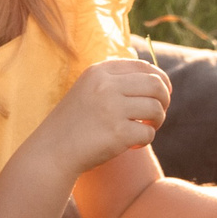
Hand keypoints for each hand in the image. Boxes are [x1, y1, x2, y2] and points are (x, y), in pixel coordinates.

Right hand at [40, 58, 172, 176]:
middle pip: (156, 84)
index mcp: (99, 71)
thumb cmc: (75, 122)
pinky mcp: (118, 133)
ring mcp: (112, 108)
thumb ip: (117, 80)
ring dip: (157, 121)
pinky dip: (145, 140)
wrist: (51, 151)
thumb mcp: (89, 90)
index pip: (144, 66)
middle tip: (157, 114)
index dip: (160, 79)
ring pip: (156, 108)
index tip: (164, 93)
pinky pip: (148, 133)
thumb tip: (158, 78)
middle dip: (165, 99)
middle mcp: (106, 85)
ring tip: (145, 128)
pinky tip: (132, 144)